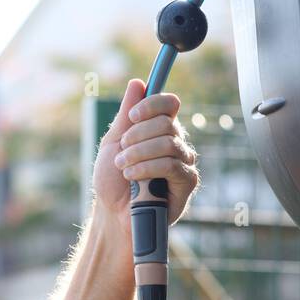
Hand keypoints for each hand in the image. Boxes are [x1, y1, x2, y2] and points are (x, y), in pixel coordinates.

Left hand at [91, 78, 199, 247]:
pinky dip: (146, 168)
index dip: (152, 104)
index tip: (132, 115)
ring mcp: (183, 163)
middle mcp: (176, 144)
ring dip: (138, 153)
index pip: (169, 104)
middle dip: (137, 136)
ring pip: (168, 143)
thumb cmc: (112, 182)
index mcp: (159, 131)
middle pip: (166, 122)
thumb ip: (126, 115)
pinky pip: (171, 165)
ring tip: (123, 167)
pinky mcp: (187, 183)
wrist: (112, 216)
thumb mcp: (113, 143)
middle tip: (121, 152)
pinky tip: (132, 177)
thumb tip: (137, 83)